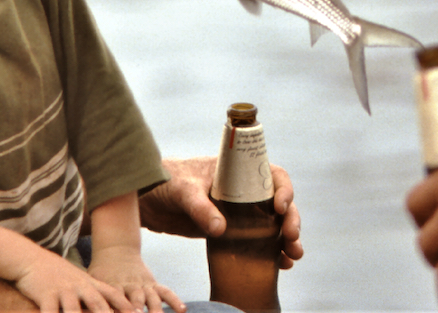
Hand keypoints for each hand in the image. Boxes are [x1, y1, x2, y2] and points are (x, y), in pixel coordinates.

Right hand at [13, 247, 133, 312]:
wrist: (30, 258)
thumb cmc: (57, 273)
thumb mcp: (78, 280)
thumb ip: (93, 293)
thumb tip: (110, 306)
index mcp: (89, 284)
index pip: (112, 294)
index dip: (126, 305)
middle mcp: (79, 286)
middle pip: (98, 304)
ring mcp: (63, 290)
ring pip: (73, 310)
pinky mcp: (45, 295)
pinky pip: (49, 312)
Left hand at [88, 243, 184, 311]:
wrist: (115, 250)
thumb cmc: (100, 272)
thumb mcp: (92, 281)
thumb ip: (92, 297)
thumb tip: (79, 309)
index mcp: (114, 285)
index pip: (116, 300)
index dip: (119, 310)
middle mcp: (130, 285)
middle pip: (136, 301)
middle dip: (138, 312)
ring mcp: (143, 284)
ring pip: (152, 298)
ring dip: (156, 310)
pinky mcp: (152, 284)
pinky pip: (165, 291)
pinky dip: (174, 300)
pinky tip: (182, 311)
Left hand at [140, 156, 303, 267]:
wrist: (145, 199)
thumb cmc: (164, 182)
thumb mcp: (182, 191)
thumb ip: (200, 208)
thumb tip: (220, 229)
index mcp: (237, 171)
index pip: (271, 174)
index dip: (283, 189)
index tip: (281, 206)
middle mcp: (243, 191)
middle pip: (278, 203)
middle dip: (291, 219)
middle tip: (292, 237)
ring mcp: (238, 212)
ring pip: (272, 224)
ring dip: (287, 239)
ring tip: (292, 256)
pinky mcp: (229, 232)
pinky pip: (257, 242)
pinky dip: (272, 252)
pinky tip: (281, 264)